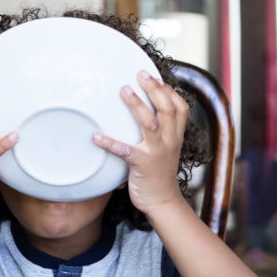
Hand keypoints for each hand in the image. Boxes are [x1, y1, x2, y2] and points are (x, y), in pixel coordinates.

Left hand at [92, 70, 189, 215]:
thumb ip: (162, 132)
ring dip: (137, 106)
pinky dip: (109, 143)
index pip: (180, 108)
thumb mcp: (168, 150)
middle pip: (166, 109)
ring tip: (124, 90)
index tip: (157, 77)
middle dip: (154, 89)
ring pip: (150, 124)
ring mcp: (156, 153)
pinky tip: (95, 136)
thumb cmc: (160, 174)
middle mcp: (169, 141)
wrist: (163, 202)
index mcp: (175, 136)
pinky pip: (124, 151)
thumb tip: (146, 112)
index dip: (170, 91)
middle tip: (140, 74)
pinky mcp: (141, 165)